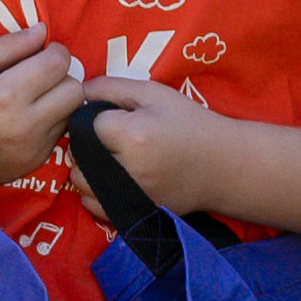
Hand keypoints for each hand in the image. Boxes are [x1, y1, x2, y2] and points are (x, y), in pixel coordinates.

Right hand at [0, 29, 85, 193]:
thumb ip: (9, 45)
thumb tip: (43, 32)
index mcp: (6, 97)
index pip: (59, 64)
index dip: (53, 52)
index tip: (40, 53)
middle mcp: (24, 127)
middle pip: (74, 90)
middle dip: (61, 77)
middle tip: (39, 75)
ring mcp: (32, 150)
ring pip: (72, 114)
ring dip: (59, 101)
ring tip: (33, 98)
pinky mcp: (33, 163)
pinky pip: (60, 135)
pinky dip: (50, 123)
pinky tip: (27, 119)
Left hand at [67, 64, 234, 212]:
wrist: (223, 165)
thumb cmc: (190, 123)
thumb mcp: (155, 94)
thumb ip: (111, 87)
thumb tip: (77, 91)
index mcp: (133, 136)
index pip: (88, 123)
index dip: (99, 116)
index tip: (119, 117)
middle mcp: (127, 170)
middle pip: (79, 153)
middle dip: (88, 142)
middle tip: (114, 138)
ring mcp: (128, 196)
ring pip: (79, 180)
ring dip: (87, 168)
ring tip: (111, 158)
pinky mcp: (131, 213)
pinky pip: (91, 204)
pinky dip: (93, 191)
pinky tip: (111, 179)